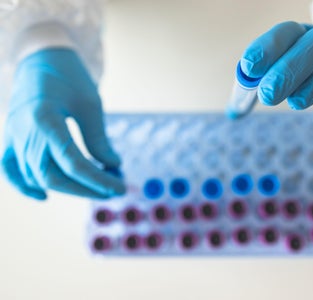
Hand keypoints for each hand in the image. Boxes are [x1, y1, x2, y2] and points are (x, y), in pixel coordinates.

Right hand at [1, 48, 124, 199]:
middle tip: (110, 191)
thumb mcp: (90, 104)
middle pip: (51, 176)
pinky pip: (10, 168)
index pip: (72, 162)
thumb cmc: (69, 76)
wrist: (41, 57)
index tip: (119, 187)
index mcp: (44, 119)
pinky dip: (24, 185)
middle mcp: (23, 131)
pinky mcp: (11, 137)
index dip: (97, 180)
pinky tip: (43, 196)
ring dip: (65, 187)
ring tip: (93, 187)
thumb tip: (113, 165)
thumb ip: (98, 138)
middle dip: (84, 189)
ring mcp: (13, 136)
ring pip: (35, 176)